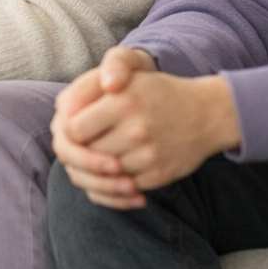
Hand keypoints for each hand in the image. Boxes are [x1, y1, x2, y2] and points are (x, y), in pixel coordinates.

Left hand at [52, 49, 239, 209]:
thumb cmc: (158, 93)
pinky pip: (123, 190)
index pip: (74, 129)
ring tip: (96, 162)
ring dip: (96, 172)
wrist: (207, 114)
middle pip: (86, 154)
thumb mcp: (129, 78)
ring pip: (103, 174)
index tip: (74, 130)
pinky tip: (115, 176)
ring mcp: (148, 154)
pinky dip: (114, 187)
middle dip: (80, 154)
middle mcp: (136, 128)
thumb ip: (92, 90)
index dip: (68, 132)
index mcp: (123, 100)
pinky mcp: (159, 174)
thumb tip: (60, 111)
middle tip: (80, 150)